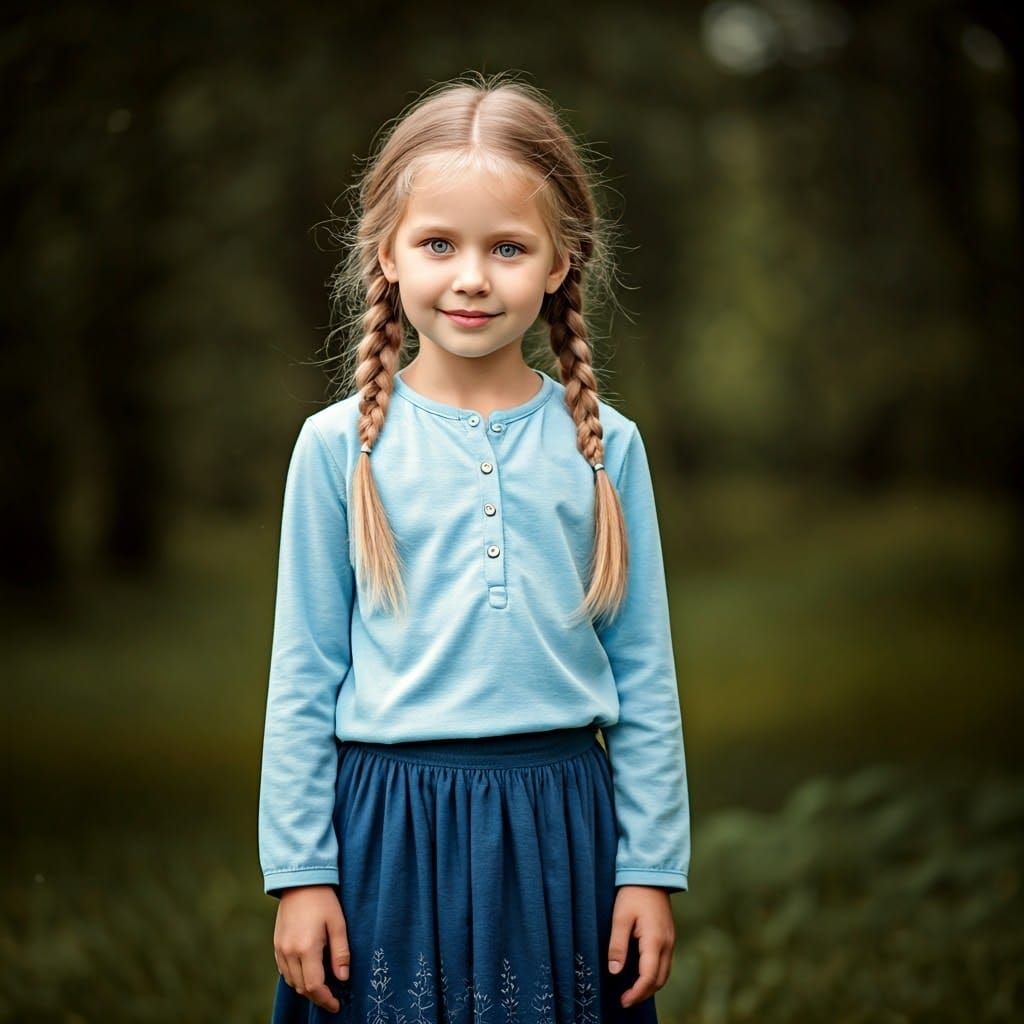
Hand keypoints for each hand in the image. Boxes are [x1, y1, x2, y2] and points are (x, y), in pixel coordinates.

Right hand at [273, 885, 350, 1012]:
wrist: (300, 881)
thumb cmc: (323, 901)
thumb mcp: (338, 924)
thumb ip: (341, 953)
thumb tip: (343, 979)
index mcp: (307, 948)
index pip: (314, 986)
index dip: (326, 1000)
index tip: (336, 1005)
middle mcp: (290, 952)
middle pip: (301, 988)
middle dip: (317, 997)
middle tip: (331, 998)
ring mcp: (280, 949)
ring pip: (291, 982)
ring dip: (306, 988)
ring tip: (322, 987)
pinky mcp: (276, 945)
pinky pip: (284, 971)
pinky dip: (295, 978)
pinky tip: (307, 972)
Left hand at [607, 885, 675, 1007]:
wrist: (651, 874)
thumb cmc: (633, 893)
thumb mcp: (620, 917)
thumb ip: (617, 945)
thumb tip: (614, 971)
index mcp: (655, 941)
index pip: (648, 977)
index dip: (636, 993)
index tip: (623, 1001)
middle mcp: (667, 944)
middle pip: (659, 980)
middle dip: (643, 993)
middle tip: (625, 1000)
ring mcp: (670, 940)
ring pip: (664, 973)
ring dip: (650, 986)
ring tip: (632, 991)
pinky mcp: (668, 937)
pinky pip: (664, 963)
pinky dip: (654, 974)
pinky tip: (641, 974)